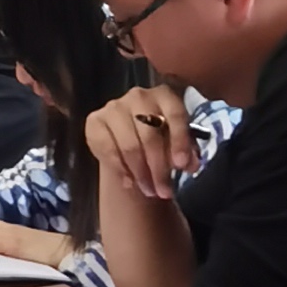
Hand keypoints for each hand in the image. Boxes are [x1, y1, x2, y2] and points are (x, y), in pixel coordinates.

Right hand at [84, 82, 196, 204]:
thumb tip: (191, 164)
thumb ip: (188, 152)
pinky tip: (129, 182)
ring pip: (129, 145)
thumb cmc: (161, 139)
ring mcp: (114, 107)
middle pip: (150, 134)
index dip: (179, 141)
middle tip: (165, 191)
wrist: (132, 140)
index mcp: (164, 95)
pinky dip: (120, 169)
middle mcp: (138, 96)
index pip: (175, 115)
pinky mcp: (95, 121)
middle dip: (159, 168)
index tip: (182, 166)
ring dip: (140, 173)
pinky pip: (108, 149)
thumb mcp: (179, 144)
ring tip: (149, 191)